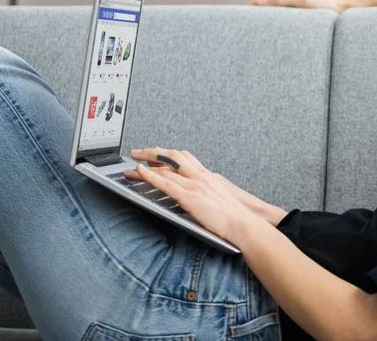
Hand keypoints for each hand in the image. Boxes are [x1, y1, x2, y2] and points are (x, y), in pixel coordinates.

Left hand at [125, 148, 286, 241]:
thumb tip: (197, 197)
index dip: (167, 154)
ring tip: (131, 165)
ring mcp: (195, 185)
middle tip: (138, 153)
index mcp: (208, 176)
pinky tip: (140, 172)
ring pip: (166, 167)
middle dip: (153, 152)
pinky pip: (166, 183)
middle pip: (173, 156)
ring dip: (146, 164)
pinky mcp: (190, 197)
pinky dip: (150, 176)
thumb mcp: (220, 198)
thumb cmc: (235, 216)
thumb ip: (207, 193)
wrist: (244, 223)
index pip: (184, 158)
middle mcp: (200, 176)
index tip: (155, 154)